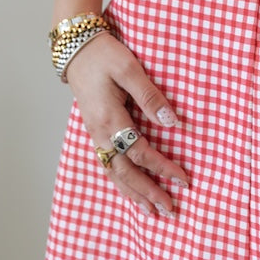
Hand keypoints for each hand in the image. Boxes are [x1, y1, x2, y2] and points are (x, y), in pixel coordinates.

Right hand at [65, 32, 188, 216]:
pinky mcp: (95, 131)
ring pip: (113, 172)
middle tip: (169, 210)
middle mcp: (99, 132)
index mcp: (109, 119)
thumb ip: (150, 97)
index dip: (162, 168)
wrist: (76, 48)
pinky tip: (130, 190)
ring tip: (150, 211)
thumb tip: (172, 122)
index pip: (140, 152)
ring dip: (132, 193)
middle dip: (147, 193)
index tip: (183, 179)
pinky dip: (120, 181)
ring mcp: (95, 134)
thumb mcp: (130, 69)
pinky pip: (107, 164)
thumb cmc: (104, 55)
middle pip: (124, 172)